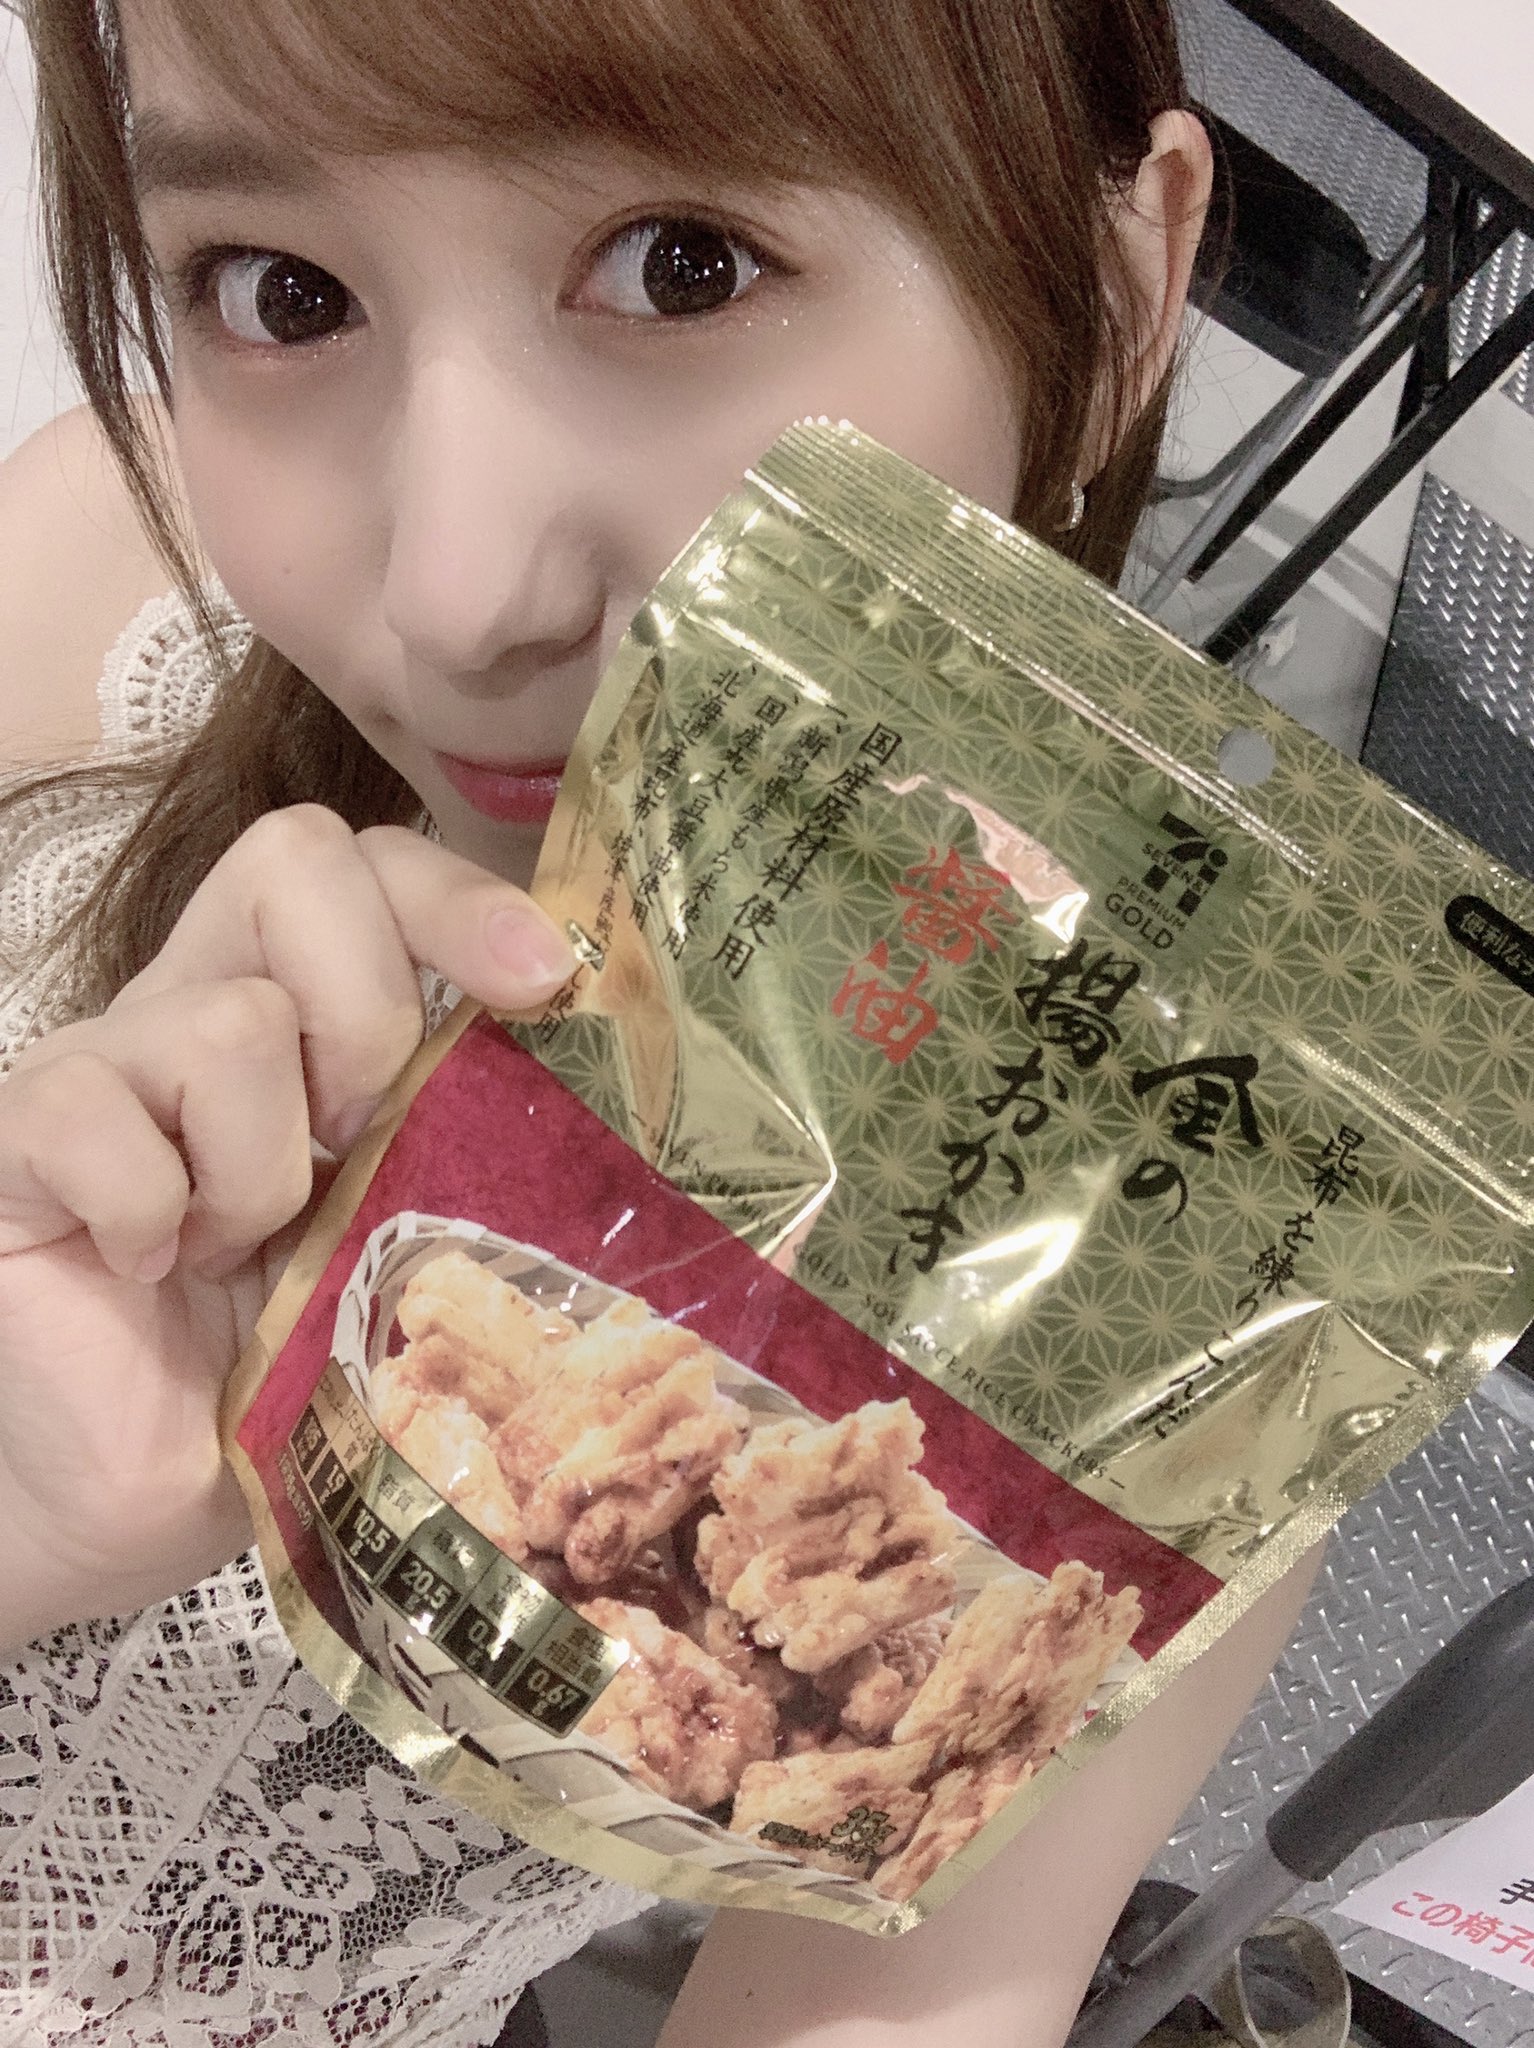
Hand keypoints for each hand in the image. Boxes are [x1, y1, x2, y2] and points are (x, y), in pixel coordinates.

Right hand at [0, 806, 573, 1648]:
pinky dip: (150, 1214)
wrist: (141, 1487)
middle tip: (356, 1145)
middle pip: (295, 861)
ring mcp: (101, 1059)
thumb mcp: (401, 1231)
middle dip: (368, 1011)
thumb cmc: (287, 1359)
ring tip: (237, 1253)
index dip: (459, 898)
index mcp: (300, 1008)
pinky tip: (146, 1268)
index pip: (372, 865)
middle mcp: (197, 999)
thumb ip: (460, 1141)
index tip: (542, 983)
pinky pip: (100, 1119)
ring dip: (263, 1171)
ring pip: (228, 1023)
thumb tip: (597, 1091)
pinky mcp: (17, 1137)